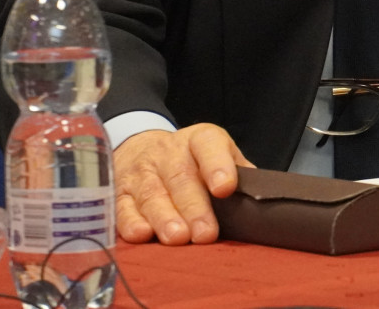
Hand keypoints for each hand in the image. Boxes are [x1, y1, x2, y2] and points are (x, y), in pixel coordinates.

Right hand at [112, 123, 251, 244]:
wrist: (142, 147)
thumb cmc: (191, 161)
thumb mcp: (217, 156)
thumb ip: (239, 175)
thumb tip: (260, 204)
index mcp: (199, 140)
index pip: (209, 146)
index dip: (218, 165)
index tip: (225, 188)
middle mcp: (168, 152)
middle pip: (180, 177)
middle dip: (193, 207)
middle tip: (205, 233)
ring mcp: (141, 171)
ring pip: (152, 193)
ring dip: (165, 218)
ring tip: (177, 238)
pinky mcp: (119, 191)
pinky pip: (122, 206)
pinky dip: (130, 222)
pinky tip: (142, 235)